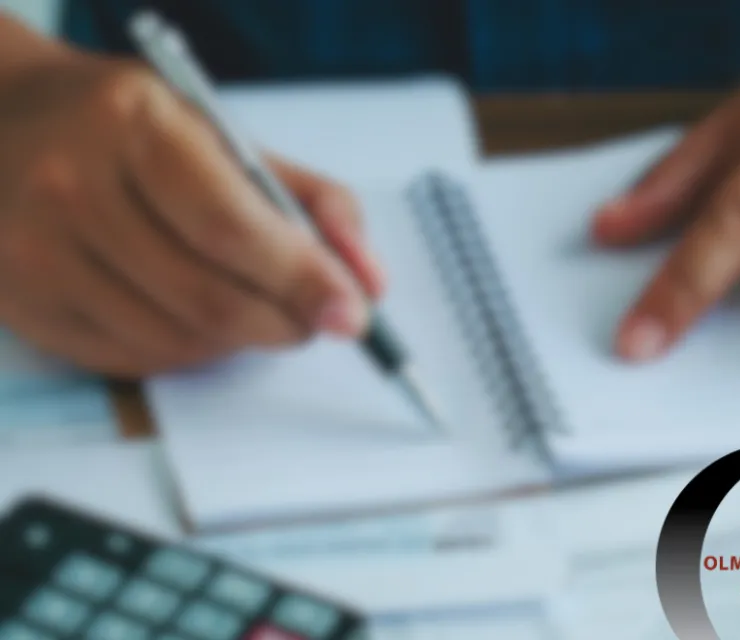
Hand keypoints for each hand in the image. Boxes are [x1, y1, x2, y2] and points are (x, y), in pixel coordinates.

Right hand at [0, 39, 382, 376]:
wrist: (9, 123)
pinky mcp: (26, 306)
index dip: (301, 280)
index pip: (230, 226)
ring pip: (176, 342)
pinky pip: (135, 360)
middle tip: (317, 320)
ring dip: (242, 341)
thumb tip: (368, 280)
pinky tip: (201, 318)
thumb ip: (313, 200)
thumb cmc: (134, 129)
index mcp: (134, 128)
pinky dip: (192, 352)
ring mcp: (37, 255)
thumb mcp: (225, 134)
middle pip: (207, 299)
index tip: (352, 313)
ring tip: (259, 309)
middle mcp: (72, 190)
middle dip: (285, 324)